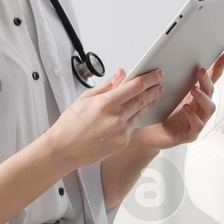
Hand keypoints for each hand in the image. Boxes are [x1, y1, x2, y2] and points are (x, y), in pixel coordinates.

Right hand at [42, 68, 162, 170]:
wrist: (64, 150)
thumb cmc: (70, 125)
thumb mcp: (85, 98)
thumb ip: (107, 85)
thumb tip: (121, 74)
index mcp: (106, 104)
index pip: (135, 86)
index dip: (149, 78)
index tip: (156, 73)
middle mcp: (116, 118)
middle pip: (142, 99)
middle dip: (153, 90)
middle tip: (159, 84)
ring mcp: (121, 132)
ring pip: (140, 113)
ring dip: (148, 103)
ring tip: (153, 96)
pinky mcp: (123, 142)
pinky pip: (133, 126)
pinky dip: (136, 117)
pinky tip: (138, 112)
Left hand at [136, 51, 223, 151]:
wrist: (150, 133)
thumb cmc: (161, 113)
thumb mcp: (168, 92)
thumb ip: (175, 78)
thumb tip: (173, 58)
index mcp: (197, 95)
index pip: (211, 78)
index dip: (220, 66)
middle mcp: (200, 107)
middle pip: (210, 91)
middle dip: (207, 81)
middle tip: (200, 72)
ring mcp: (198, 120)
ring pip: (209, 108)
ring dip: (203, 98)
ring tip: (194, 90)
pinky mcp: (191, 134)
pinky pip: (197, 125)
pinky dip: (193, 116)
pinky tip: (186, 109)